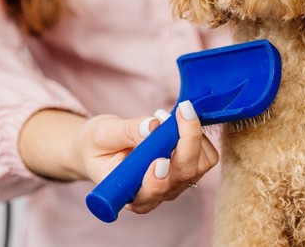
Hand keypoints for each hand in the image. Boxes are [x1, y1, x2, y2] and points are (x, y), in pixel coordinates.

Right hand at [19, 103, 218, 214]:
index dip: (157, 181)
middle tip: (180, 110)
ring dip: (191, 134)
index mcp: (129, 194)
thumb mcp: (102, 134)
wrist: (100, 147)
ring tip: (168, 114)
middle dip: (187, 141)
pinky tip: (177, 121)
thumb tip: (154, 126)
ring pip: (199, 165)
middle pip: (183, 175)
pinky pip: (206, 156)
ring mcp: (174, 184)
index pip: (149, 194)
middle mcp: (156, 194)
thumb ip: (127, 132)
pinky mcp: (187, 170)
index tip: (159, 160)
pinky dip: (198, 135)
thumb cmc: (98, 145)